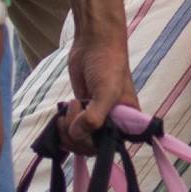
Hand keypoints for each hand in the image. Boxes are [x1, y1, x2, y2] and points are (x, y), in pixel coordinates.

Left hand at [64, 21, 139, 153]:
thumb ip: (95, 117)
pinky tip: (63, 113)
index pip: (110, 148)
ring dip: (67, 130)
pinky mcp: (80, 112)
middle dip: (76, 137)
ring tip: (69, 108)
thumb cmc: (108, 65)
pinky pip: (70, 129)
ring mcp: (95, 118)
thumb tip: (76, 134)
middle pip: (91, 148)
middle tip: (72, 114)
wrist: (94, 43)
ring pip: (78, 140)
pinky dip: (62, 125)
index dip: (94, 146)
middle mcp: (113, 123)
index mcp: (127, 122)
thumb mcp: (106, 92)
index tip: (85, 133)